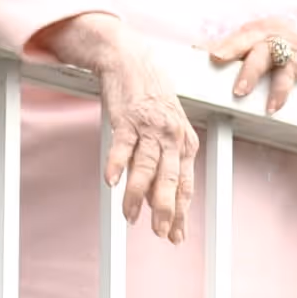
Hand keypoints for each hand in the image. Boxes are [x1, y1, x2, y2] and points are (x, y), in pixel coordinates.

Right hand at [35, 14, 197, 243]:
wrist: (131, 61)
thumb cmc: (150, 98)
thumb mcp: (168, 129)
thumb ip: (166, 161)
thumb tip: (161, 197)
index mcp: (185, 142)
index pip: (184, 184)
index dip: (180, 212)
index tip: (175, 235)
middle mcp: (172, 136)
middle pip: (169, 179)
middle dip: (165, 210)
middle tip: (158, 233)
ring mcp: (150, 127)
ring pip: (146, 167)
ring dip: (137, 195)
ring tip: (130, 216)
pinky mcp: (128, 118)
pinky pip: (122, 145)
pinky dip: (116, 164)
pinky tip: (111, 182)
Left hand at [207, 19, 296, 113]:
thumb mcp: (280, 53)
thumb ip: (255, 58)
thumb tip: (220, 68)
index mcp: (267, 29)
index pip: (238, 35)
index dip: (217, 44)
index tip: (195, 54)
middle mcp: (278, 32)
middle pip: (249, 36)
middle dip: (229, 47)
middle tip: (213, 59)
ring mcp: (294, 44)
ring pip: (267, 52)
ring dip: (251, 71)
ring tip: (239, 90)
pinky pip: (291, 73)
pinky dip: (280, 90)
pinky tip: (272, 105)